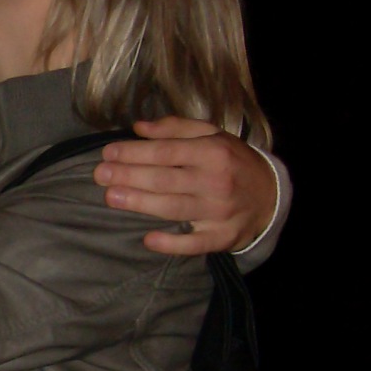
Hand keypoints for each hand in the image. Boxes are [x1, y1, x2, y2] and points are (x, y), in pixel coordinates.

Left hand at [93, 117, 278, 256]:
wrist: (270, 195)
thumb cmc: (232, 162)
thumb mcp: (212, 136)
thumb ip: (176, 129)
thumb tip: (139, 127)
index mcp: (213, 152)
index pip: (167, 151)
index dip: (135, 152)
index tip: (108, 153)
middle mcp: (215, 181)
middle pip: (165, 179)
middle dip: (130, 176)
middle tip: (100, 175)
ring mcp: (218, 211)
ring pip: (174, 208)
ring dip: (141, 203)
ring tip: (111, 196)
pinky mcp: (221, 237)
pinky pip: (194, 243)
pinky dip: (172, 243)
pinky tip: (148, 239)